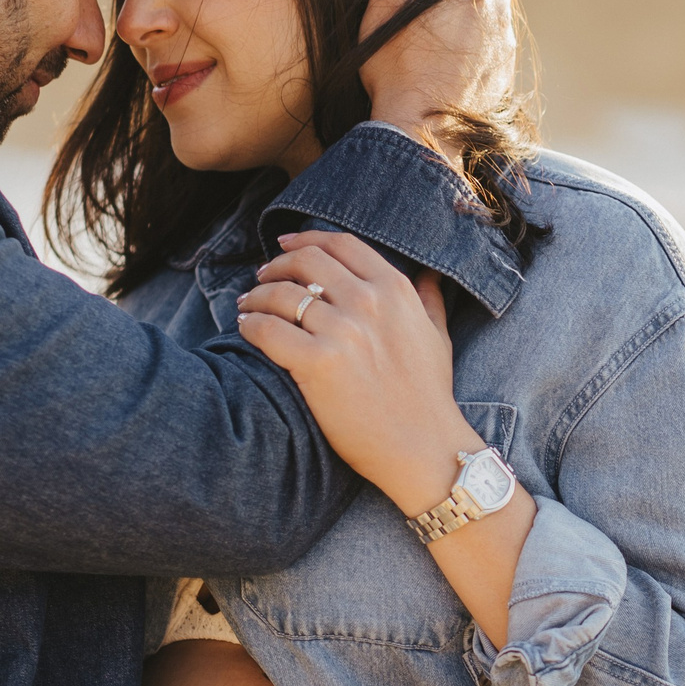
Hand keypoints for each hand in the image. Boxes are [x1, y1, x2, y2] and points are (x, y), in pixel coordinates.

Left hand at [236, 229, 480, 514]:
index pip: (340, 245)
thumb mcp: (437, 337)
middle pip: (305, 261)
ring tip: (248, 305)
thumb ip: (429, 299)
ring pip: (281, 294)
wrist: (423, 446)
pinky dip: (250, 325)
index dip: (306, 239)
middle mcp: (367, 302)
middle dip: (277, 265)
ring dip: (257, 296)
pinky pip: (268, 330)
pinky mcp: (317, 363)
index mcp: (395, 290)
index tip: (285, 245)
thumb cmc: (430, 395)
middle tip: (262, 277)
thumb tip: (430, 273)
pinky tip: (246, 329)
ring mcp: (342, 331)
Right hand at [360, 0, 517, 145]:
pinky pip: (499, 34)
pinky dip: (483, 30)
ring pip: (500, 0)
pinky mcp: (504, 67)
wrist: (421, 130)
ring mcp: (504, 40)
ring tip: (444, 15)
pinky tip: (455, 47)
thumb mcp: (388, 3)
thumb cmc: (395, 67)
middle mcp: (496, 8)